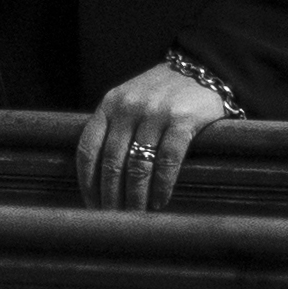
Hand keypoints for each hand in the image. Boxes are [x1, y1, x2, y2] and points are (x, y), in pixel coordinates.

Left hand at [75, 59, 227, 210]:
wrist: (200, 68)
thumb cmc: (161, 93)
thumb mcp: (129, 101)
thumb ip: (113, 129)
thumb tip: (101, 181)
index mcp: (110, 104)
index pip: (88, 150)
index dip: (87, 183)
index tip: (91, 206)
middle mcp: (129, 107)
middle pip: (112, 163)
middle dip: (110, 197)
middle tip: (114, 220)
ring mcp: (156, 113)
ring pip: (138, 166)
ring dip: (135, 197)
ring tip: (136, 217)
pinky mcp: (183, 120)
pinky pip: (168, 161)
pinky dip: (162, 186)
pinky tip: (160, 201)